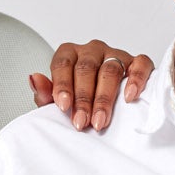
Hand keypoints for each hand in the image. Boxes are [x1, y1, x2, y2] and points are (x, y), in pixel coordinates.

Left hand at [31, 41, 155, 130]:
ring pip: (110, 70)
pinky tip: (130, 97)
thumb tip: (34, 79)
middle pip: (87, 69)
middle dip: (83, 99)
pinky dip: (136, 79)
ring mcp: (115, 54)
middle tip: (81, 123)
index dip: (63, 85)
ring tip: (100, 122)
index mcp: (70, 54)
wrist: (100, 106)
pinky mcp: (136, 63)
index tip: (63, 107)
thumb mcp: (57, 102)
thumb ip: (45, 94)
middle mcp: (92, 50)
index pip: (63, 63)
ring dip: (104, 98)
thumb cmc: (77, 103)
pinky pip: (140, 64)